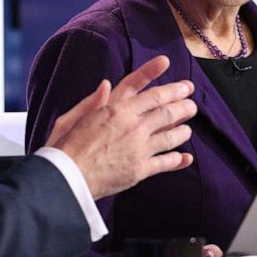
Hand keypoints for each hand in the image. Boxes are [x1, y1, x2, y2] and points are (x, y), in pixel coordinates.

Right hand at [50, 55, 196, 199]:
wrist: (67, 178)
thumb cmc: (65, 147)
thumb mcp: (73, 117)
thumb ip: (92, 101)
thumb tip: (107, 84)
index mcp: (116, 110)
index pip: (149, 93)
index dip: (168, 85)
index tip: (179, 78)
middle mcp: (132, 126)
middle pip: (166, 112)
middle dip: (183, 105)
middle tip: (191, 102)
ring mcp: (139, 148)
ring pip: (170, 136)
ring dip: (183, 129)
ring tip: (188, 126)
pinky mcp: (140, 170)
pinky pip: (165, 163)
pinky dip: (178, 160)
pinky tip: (186, 157)